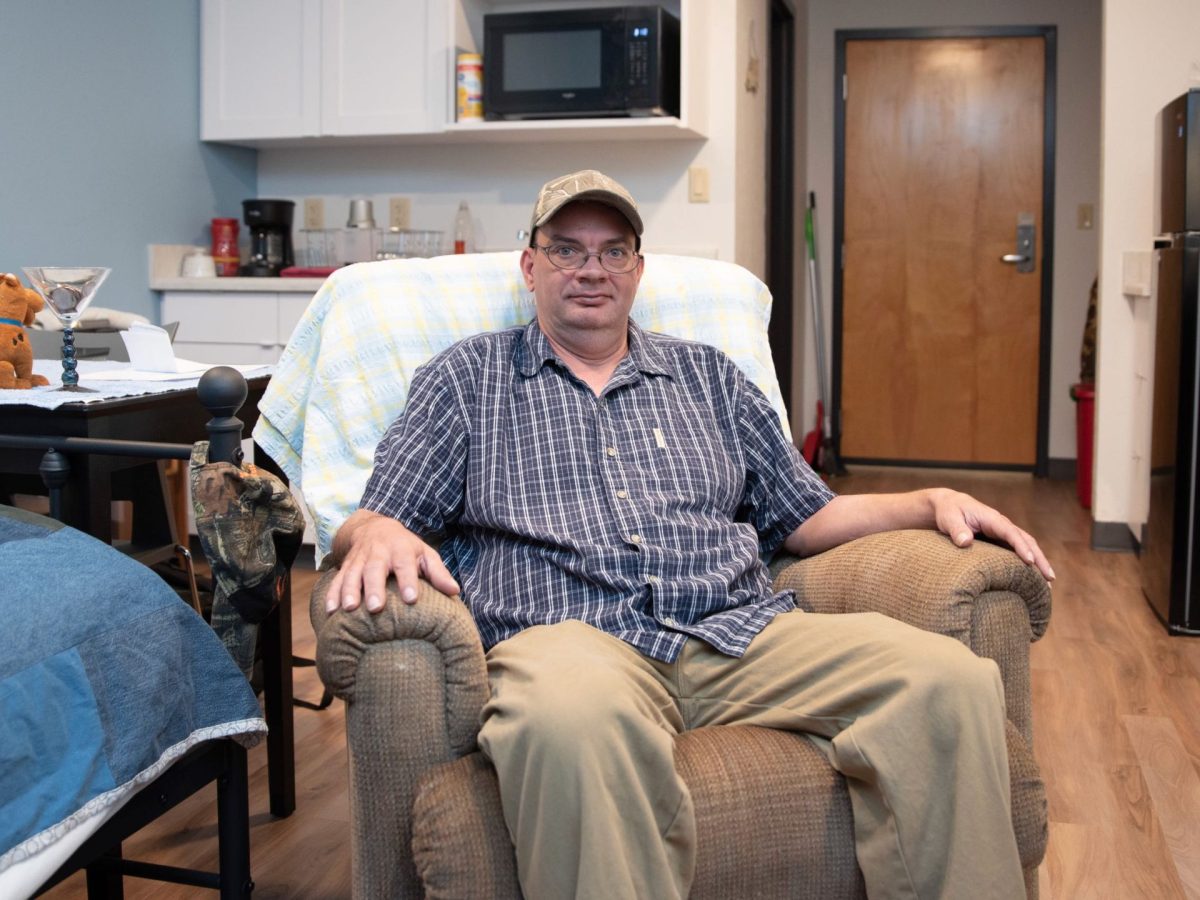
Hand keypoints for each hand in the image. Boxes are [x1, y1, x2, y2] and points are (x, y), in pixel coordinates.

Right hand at [325, 510, 459, 613]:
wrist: (374, 528)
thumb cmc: (405, 547)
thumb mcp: (425, 554)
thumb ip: (438, 573)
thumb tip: (455, 591)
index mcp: (400, 550)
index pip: (405, 565)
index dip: (408, 581)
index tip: (411, 598)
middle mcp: (378, 553)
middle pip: (374, 569)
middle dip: (374, 588)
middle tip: (376, 608)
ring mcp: (359, 559)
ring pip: (352, 574)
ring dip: (349, 591)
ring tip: (349, 609)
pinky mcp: (345, 566)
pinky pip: (337, 580)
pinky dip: (332, 594)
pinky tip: (330, 611)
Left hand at [928, 489, 1054, 581]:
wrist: (949, 506)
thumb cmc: (949, 512)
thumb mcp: (949, 518)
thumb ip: (956, 529)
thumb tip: (965, 542)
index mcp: (992, 519)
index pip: (1011, 533)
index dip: (1021, 546)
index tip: (1029, 561)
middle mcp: (1003, 526)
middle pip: (1026, 541)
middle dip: (1039, 558)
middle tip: (1049, 579)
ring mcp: (1003, 534)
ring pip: (1027, 547)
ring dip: (1038, 563)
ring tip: (1048, 585)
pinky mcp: (1000, 542)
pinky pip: (1017, 552)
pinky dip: (1028, 565)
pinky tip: (1032, 580)